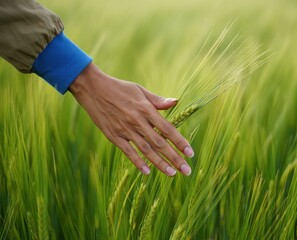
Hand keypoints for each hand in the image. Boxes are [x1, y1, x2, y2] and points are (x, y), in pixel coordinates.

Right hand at [69, 63, 193, 175]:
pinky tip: (147, 172)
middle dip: (174, 158)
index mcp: (146, 109)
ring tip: (172, 174)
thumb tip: (176, 102)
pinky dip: (137, 162)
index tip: (190, 153)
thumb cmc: (119, 88)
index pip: (167, 129)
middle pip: (159, 143)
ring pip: (146, 150)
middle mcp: (137, 121)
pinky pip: (127, 151)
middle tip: (186, 171)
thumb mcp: (140, 90)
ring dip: (159, 163)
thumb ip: (158, 100)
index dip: (180, 142)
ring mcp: (125, 130)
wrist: (92, 88)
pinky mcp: (113, 135)